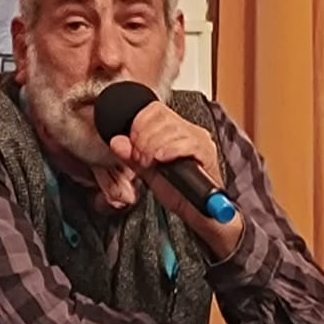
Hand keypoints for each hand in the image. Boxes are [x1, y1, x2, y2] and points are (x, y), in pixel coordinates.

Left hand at [108, 101, 242, 256]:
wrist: (198, 213)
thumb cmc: (178, 192)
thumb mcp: (148, 172)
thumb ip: (132, 157)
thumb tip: (116, 141)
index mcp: (174, 130)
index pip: (153, 110)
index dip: (137, 124)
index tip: (132, 146)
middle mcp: (188, 130)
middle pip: (160, 117)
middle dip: (143, 138)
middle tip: (141, 158)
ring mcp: (199, 139)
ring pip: (171, 128)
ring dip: (154, 146)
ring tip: (150, 163)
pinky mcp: (207, 152)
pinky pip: (187, 143)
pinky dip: (171, 150)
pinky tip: (162, 159)